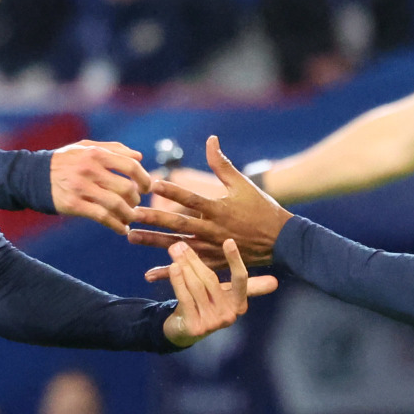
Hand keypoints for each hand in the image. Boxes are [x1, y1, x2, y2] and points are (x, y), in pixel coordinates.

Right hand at [50, 139, 154, 235]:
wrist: (33, 175)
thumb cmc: (65, 161)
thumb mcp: (86, 147)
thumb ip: (113, 149)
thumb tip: (140, 156)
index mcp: (96, 153)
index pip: (131, 166)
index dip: (144, 178)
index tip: (147, 187)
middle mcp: (90, 169)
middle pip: (127, 188)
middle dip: (136, 199)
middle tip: (135, 204)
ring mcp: (81, 188)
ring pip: (117, 205)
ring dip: (128, 215)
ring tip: (129, 217)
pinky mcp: (74, 204)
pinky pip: (102, 217)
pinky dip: (117, 225)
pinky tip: (122, 229)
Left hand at [132, 135, 289, 266]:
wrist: (282, 240)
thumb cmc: (262, 208)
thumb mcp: (242, 184)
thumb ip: (222, 164)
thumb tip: (210, 139)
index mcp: (220, 209)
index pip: (192, 198)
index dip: (173, 190)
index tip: (153, 184)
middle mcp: (214, 230)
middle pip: (179, 224)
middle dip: (154, 218)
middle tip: (132, 214)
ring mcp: (213, 248)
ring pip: (179, 246)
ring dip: (154, 241)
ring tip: (131, 236)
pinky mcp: (215, 263)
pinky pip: (189, 269)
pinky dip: (170, 272)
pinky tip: (150, 274)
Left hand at [157, 238, 276, 347]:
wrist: (184, 333)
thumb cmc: (207, 307)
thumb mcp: (226, 296)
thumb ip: (247, 286)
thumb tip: (275, 282)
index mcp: (239, 305)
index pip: (240, 279)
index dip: (235, 260)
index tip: (228, 241)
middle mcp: (229, 315)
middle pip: (211, 280)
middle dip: (195, 259)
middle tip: (182, 243)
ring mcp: (212, 322)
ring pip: (196, 287)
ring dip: (184, 266)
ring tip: (175, 249)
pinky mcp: (195, 327)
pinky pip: (185, 298)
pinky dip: (178, 281)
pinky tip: (173, 267)